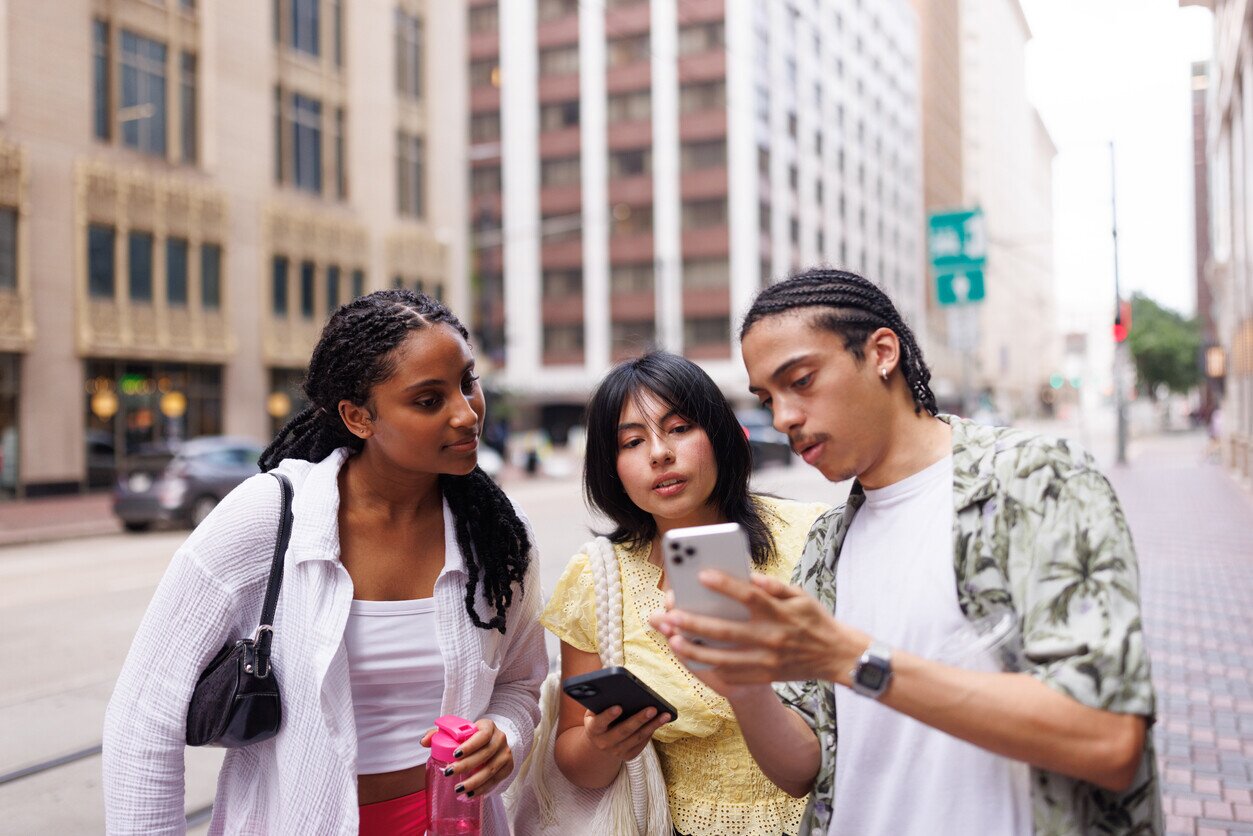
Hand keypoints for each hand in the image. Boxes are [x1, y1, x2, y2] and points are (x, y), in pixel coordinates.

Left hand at [420, 718, 511, 797]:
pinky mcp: (508, 767)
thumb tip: (424, 742)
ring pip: (491, 770)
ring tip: (458, 789)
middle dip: (466, 765)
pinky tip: (470, 794)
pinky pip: (495, 780)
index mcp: (488, 726)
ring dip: (474, 781)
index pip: (481, 735)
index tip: (454, 754)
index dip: (470, 745)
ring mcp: (505, 754)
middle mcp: (500, 739)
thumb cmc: (471, 737)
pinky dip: (482, 789)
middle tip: (449, 773)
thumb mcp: (458, 732)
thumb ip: (439, 734)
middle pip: (485, 754)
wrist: (493, 742)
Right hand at [582, 704, 671, 761]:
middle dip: (639, 719)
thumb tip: (615, 688)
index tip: (618, 707)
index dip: (608, 715)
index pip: (600, 722)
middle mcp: (604, 743)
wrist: (599, 744)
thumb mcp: (594, 712)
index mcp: (593, 729)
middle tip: (652, 709)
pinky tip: (660, 722)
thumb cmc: (598, 719)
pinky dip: (651, 732)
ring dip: (652, 726)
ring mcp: (616, 751)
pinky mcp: (628, 756)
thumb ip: (601, 702)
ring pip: (637, 738)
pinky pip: (642, 744)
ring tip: (665, 714)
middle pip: (623, 731)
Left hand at [653, 571, 869, 685]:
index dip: (725, 585)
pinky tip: (694, 658)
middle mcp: (771, 638)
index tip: (701, 575)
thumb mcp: (800, 595)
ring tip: (674, 640)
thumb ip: (774, 586)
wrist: (837, 656)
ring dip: (696, 650)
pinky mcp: (765, 677)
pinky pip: (733, 675)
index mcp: (780, 613)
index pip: (748, 596)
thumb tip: (750, 577)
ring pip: (724, 658)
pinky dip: (712, 667)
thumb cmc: (814, 620)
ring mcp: (767, 662)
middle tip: (671, 615)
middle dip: (695, 623)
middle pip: (727, 631)